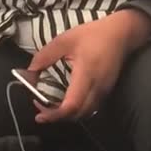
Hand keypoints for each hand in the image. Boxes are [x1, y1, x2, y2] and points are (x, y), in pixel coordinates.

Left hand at [28, 9, 150, 122]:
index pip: (71, 105)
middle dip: (58, 117)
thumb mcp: (65, 40)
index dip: (54, 114)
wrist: (121, 33)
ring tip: (52, 107)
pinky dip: (77, 110)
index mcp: (86, 74)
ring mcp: (104, 91)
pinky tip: (66, 102)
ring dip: (68, 115)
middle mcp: (97, 88)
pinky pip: (91, 108)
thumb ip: (45, 56)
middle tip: (41, 109)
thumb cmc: (94, 35)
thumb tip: (29, 73)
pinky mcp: (106, 91)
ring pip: (85, 114)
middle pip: (77, 115)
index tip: (40, 114)